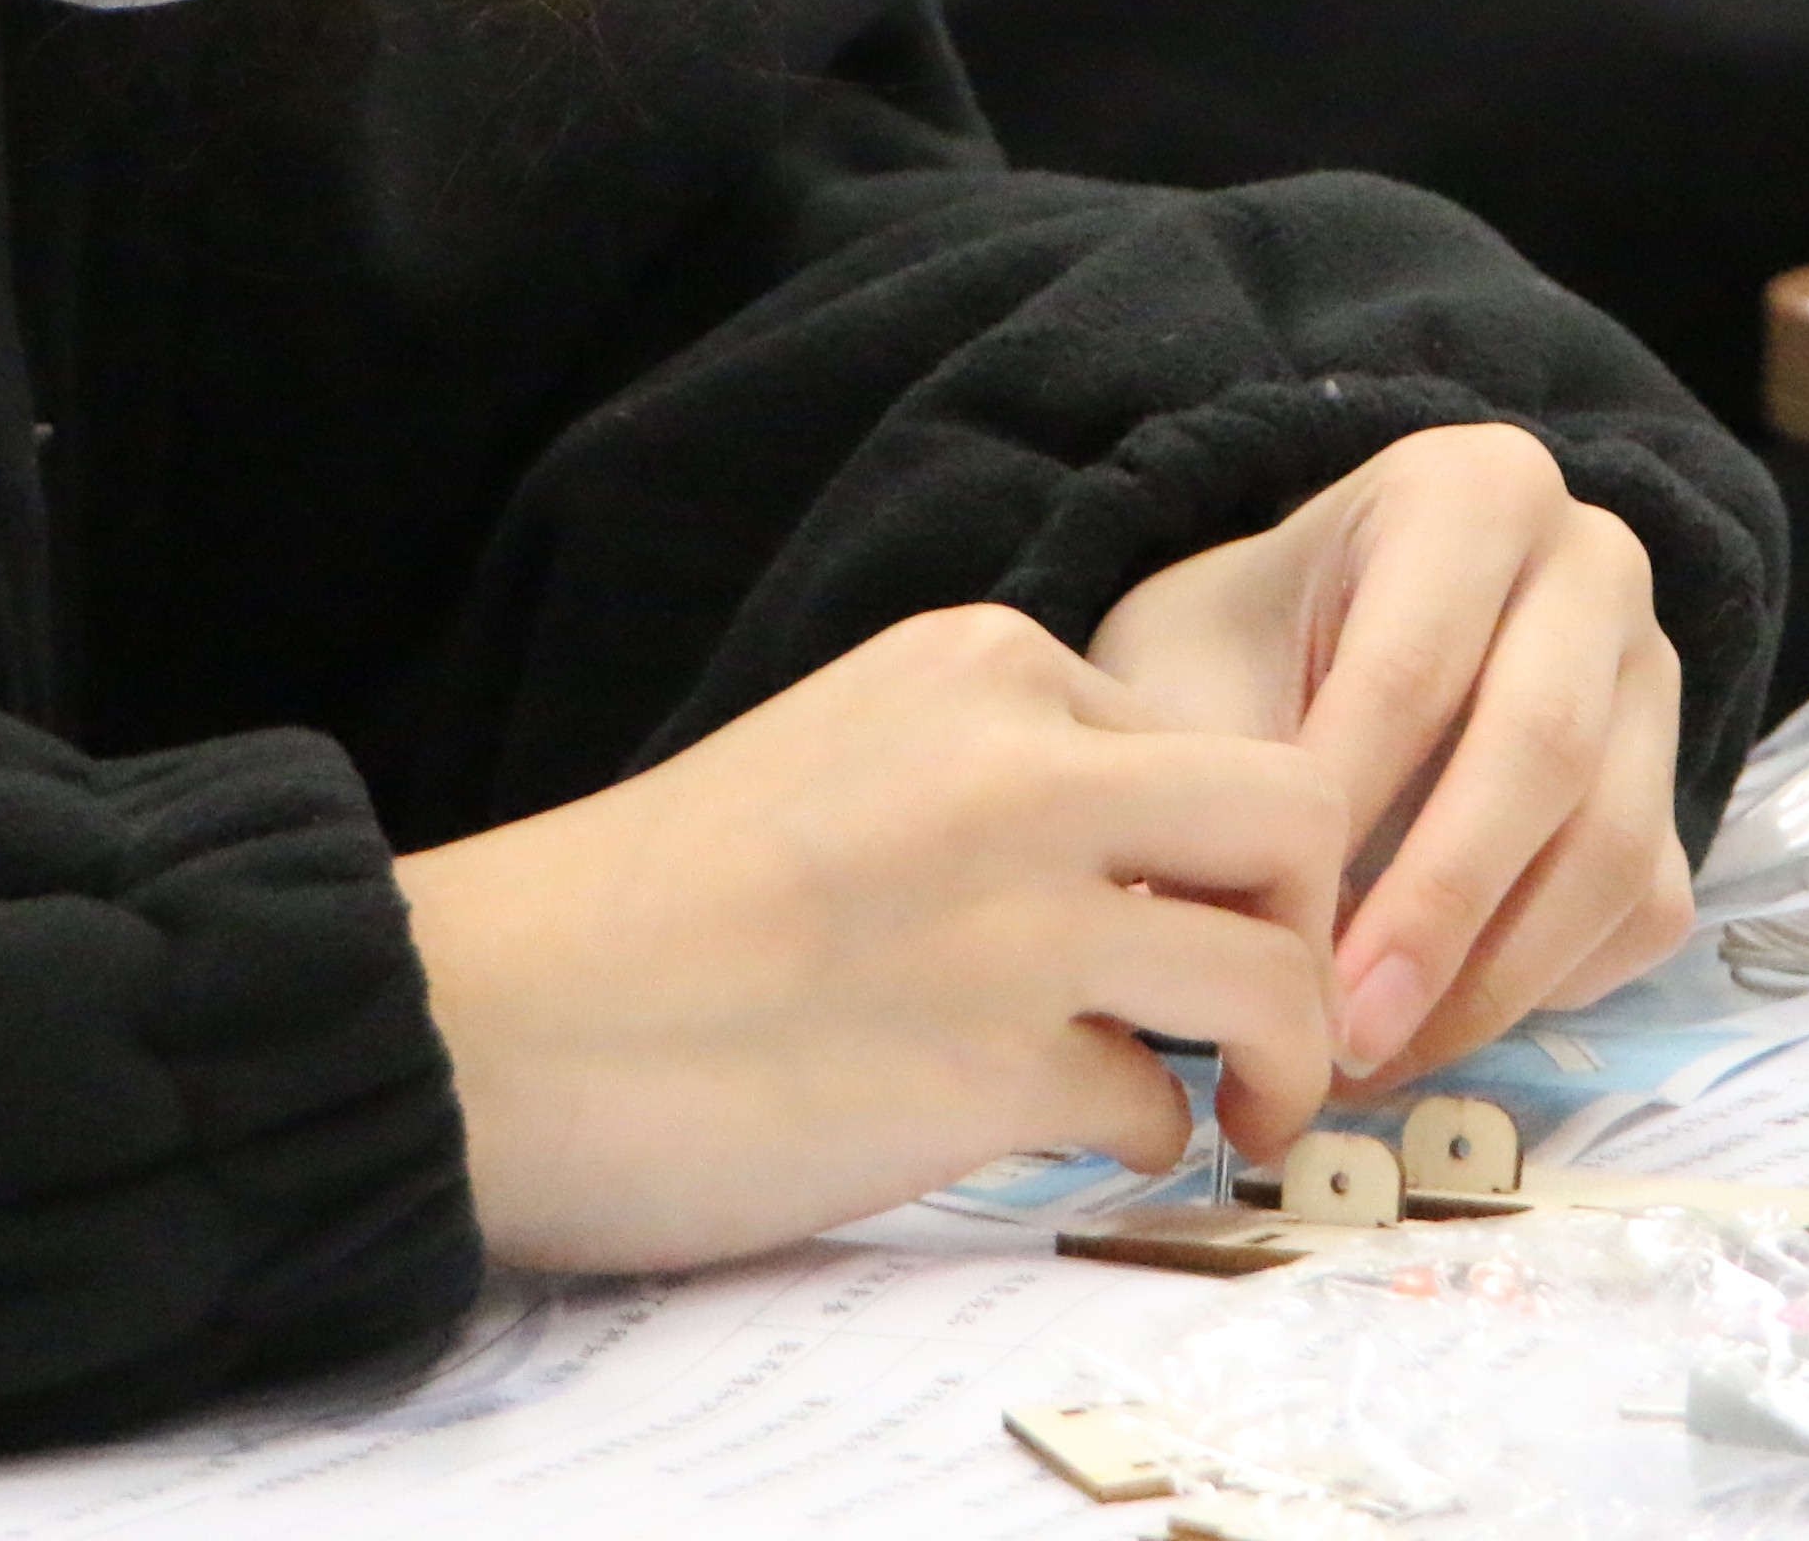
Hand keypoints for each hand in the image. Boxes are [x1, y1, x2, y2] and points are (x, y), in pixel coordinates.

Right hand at [398, 606, 1346, 1271]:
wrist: (492, 1020)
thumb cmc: (647, 911)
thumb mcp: (844, 753)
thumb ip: (989, 773)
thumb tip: (1146, 869)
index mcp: (976, 665)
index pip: (1197, 737)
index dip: (1221, 852)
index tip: (1189, 925)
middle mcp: (1019, 764)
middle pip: (1299, 817)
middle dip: (1315, 925)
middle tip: (1268, 1011)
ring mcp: (1016, 911)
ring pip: (1276, 971)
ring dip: (1282, 1060)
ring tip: (1237, 1109)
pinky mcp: (992, 1058)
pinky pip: (1162, 1105)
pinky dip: (1151, 1140)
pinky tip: (1086, 1142)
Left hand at [1086, 422, 1690, 1096]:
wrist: (1307, 647)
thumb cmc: (1242, 650)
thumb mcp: (1186, 669)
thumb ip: (1208, 773)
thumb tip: (1218, 932)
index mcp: (1473, 491)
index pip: (1417, 665)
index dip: (1345, 812)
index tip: (1270, 935)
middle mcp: (1593, 566)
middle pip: (1541, 751)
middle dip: (1435, 909)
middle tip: (1339, 1034)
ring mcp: (1651, 684)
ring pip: (1611, 848)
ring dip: (1492, 977)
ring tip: (1374, 1058)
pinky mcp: (1674, 797)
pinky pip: (1641, 910)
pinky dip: (1547, 989)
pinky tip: (1434, 1030)